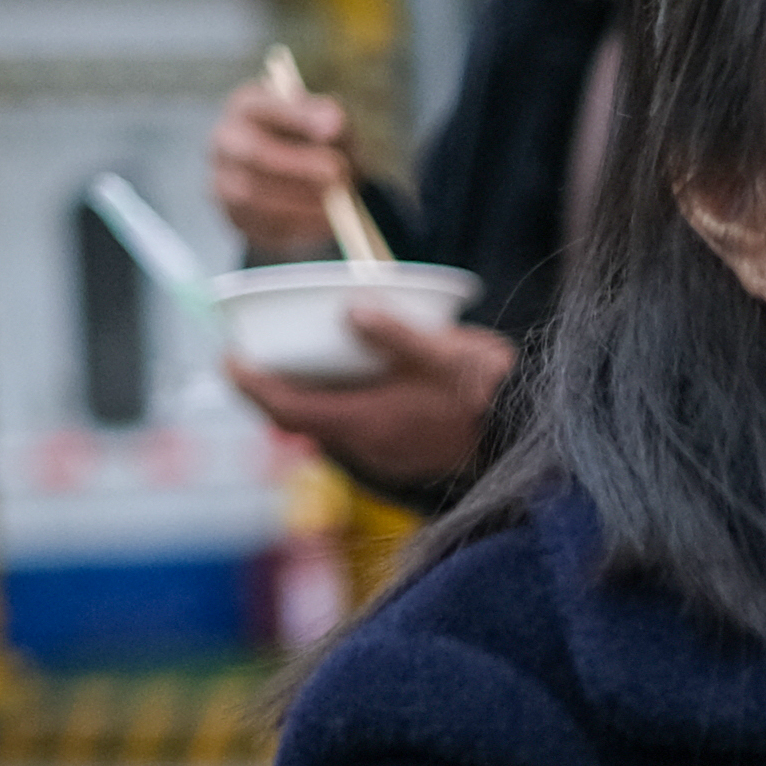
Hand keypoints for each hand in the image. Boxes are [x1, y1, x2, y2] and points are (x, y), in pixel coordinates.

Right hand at [210, 79, 362, 261]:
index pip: (262, 107)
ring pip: (252, 195)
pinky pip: (259, 224)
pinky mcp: (234, 216)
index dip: (297, 118)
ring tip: (337, 203)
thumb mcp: (331, 123)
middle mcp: (226, 140)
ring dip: (299, 201)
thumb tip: (333, 124)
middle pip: (253, 153)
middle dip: (299, 165)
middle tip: (336, 173)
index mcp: (247, 106)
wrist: (306, 181)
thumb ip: (332, 119)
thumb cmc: (317, 141)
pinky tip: (326, 221)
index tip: (333, 129)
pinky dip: (297, 225)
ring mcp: (223, 179)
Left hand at [228, 306, 518, 499]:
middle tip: (252, 361)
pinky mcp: (406, 456)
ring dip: (308, 401)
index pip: (287, 408)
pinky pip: (356, 433)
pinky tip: (354, 386)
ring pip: (328, 429)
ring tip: (300, 367)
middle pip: (300, 423)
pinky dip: (340, 409)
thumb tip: (349, 309)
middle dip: (271, 393)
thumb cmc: (493, 393)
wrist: (537, 434)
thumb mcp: (448, 353)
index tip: (227, 359)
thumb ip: (396, 334)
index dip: (251, 385)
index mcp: (367, 422)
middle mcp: (369, 446)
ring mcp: (387, 456)